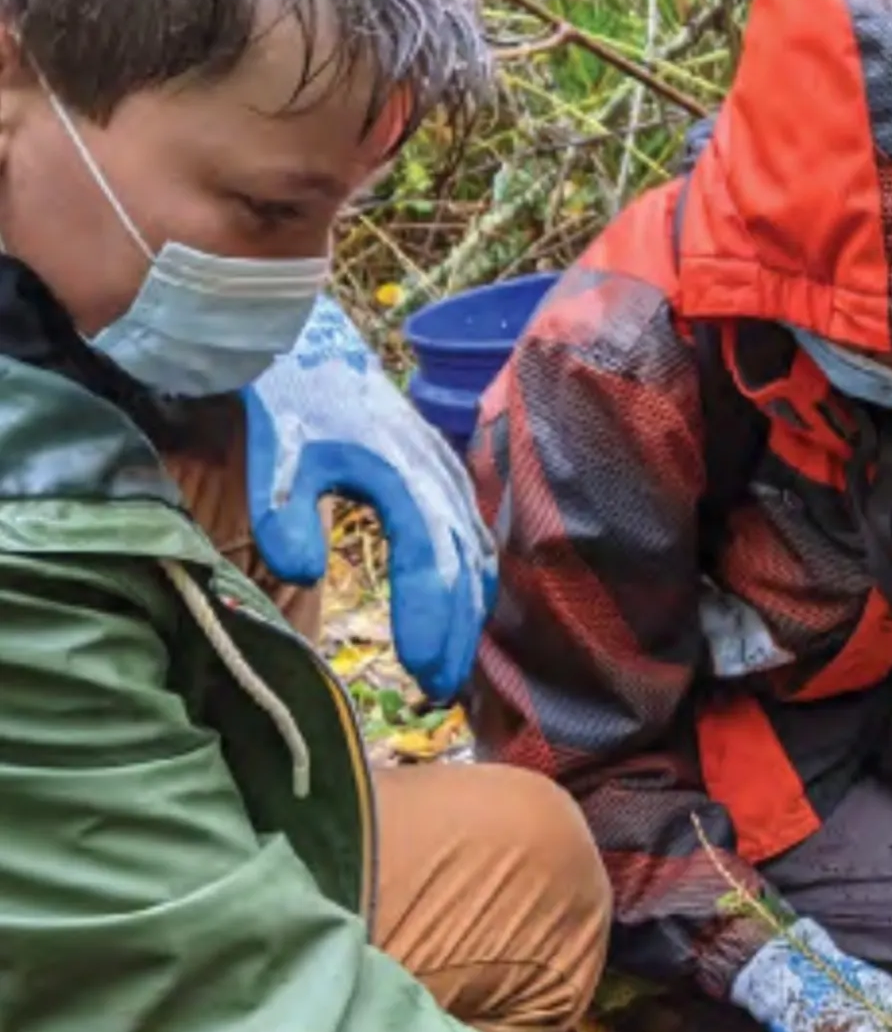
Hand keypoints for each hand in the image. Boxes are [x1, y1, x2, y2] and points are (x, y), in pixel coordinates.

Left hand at [243, 295, 494, 702]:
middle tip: (437, 689)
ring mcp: (449, 477)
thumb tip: (298, 573)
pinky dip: (476, 582)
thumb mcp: (276, 451)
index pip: (428, 560)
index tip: (418, 667)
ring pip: (475, 557)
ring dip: (469, 614)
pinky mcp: (447, 478)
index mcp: (403, 476)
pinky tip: (468, 612)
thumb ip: (283, 510)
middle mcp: (438, 479)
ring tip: (453, 667)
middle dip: (454, 632)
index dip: (429, 616)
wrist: (313, 343)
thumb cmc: (290, 400)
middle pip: (462, 569)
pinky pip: (475, 538)